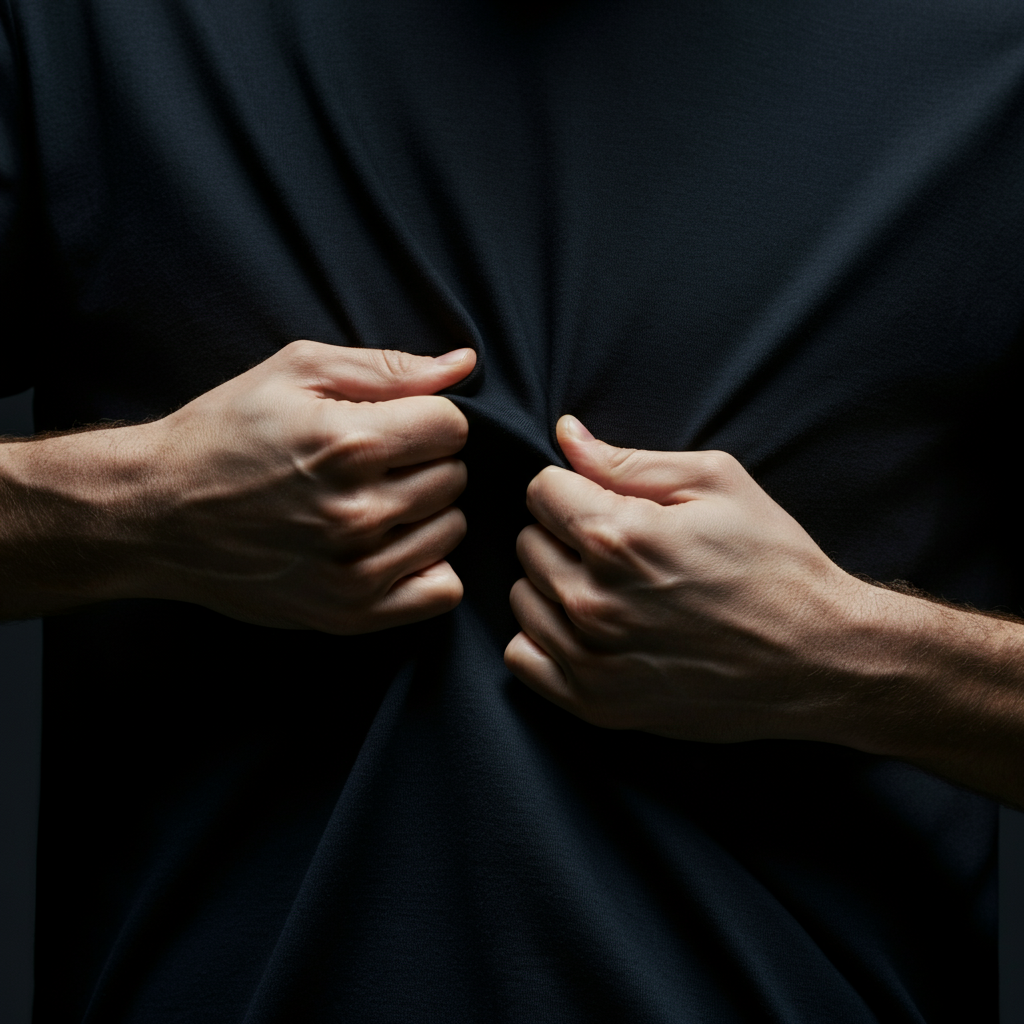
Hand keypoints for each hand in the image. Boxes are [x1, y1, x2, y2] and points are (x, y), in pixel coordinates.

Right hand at [0, 341, 475, 632]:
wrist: (155, 513)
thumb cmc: (224, 432)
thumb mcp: (295, 371)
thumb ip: (389, 368)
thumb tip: (465, 364)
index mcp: (348, 443)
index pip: (453, 427)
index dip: (426, 419)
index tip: (393, 424)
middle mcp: (357, 512)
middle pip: (454, 478)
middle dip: (424, 462)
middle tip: (376, 464)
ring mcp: (354, 571)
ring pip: (452, 530)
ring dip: (426, 513)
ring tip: (376, 502)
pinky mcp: (348, 613)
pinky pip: (441, 592)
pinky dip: (428, 566)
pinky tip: (393, 547)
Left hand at [504, 415, 877, 742]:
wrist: (819, 656)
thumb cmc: (773, 562)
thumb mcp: (715, 484)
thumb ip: (626, 461)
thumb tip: (565, 433)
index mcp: (618, 537)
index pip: (540, 490)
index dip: (572, 488)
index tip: (604, 502)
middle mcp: (592, 600)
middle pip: (527, 542)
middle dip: (563, 534)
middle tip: (617, 548)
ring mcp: (591, 658)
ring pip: (523, 597)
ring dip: (553, 585)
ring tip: (608, 589)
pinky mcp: (596, 704)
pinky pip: (522, 658)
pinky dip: (543, 639)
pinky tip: (586, 631)